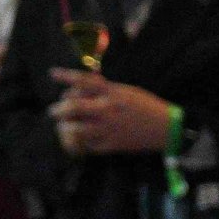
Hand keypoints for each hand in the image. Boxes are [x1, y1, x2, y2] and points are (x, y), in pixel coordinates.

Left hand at [44, 69, 179, 156]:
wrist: (167, 129)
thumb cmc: (146, 106)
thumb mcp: (126, 90)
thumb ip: (105, 87)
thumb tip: (82, 82)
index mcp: (113, 93)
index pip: (84, 81)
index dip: (66, 76)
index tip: (52, 73)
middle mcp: (108, 110)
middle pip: (74, 106)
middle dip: (59, 108)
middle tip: (53, 111)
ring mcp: (109, 128)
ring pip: (77, 129)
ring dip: (65, 127)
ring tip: (63, 126)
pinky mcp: (113, 145)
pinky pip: (89, 145)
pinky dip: (80, 142)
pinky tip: (78, 138)